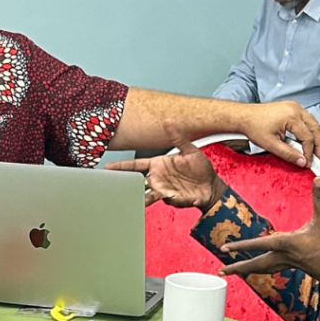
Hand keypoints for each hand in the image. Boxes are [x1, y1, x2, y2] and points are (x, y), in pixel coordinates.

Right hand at [106, 122, 226, 210]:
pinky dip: (151, 200)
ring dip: (134, 195)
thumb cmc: (201, 169)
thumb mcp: (190, 150)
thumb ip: (177, 137)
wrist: (211, 187)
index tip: (108, 167)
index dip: (122, 166)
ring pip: (143, 193)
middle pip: (134, 180)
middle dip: (122, 182)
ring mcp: (162, 189)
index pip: (136, 164)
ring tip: (125, 197)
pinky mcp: (169, 199)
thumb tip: (168, 121)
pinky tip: (151, 199)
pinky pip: (157, 200)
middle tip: (110, 183)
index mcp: (159, 164)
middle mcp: (157, 177)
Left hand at [218, 178, 319, 293]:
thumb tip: (318, 179)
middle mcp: (284, 256)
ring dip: (247, 269)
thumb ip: (319, 198)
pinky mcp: (294, 266)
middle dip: (238, 267)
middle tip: (221, 271)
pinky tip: (260, 265)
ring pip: (262, 268)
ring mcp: (288, 263)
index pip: (259, 244)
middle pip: (255, 264)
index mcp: (287, 244)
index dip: (242, 245)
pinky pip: (272, 267)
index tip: (226, 248)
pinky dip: (262, 267)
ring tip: (234, 271)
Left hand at [237, 100, 319, 166]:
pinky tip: (306, 139)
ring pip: (312, 122)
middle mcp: (294, 108)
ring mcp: (293, 106)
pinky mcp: (290, 107)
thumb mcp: (271, 144)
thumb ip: (288, 154)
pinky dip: (308, 129)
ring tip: (315, 150)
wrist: (242, 116)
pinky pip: (305, 119)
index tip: (308, 162)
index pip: (307, 137)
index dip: (309, 152)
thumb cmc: (253, 126)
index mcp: (291, 116)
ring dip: (315, 136)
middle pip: (314, 128)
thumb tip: (302, 161)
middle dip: (318, 144)